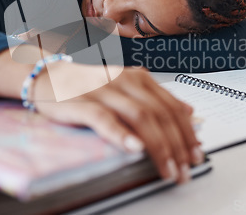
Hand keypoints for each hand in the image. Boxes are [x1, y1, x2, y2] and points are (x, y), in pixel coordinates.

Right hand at [31, 61, 204, 183]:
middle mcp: (125, 81)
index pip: (171, 106)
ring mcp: (103, 91)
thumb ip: (157, 98)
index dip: (187, 132)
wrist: (49, 76)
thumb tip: (188, 111)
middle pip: (160, 114)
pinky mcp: (82, 102)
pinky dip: (122, 134)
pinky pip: (105, 119)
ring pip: (140, 117)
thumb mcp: (128, 87)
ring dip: (158, 146)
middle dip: (178, 145)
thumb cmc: (89, 86)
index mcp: (139, 78)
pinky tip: (135, 148)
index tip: (196, 153)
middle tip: (185, 169)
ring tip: (168, 168)